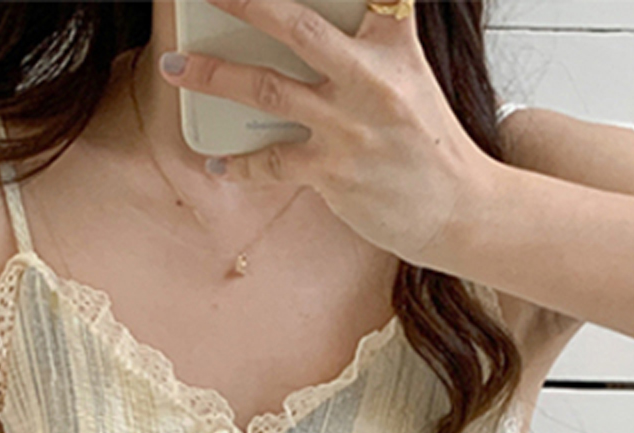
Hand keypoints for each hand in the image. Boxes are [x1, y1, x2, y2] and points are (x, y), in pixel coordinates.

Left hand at [165, 0, 491, 266]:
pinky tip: (218, 162)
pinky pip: (271, 162)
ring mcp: (349, 126)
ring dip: (212, 74)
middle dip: (244, 2)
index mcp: (393, 44)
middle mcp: (370, 78)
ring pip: (266, 87)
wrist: (459, 210)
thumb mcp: (410, 75)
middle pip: (296, 25)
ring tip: (174, 65)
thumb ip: (372, 39)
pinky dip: (240, 164)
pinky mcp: (333, 172)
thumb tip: (311, 30)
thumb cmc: (429, 143)